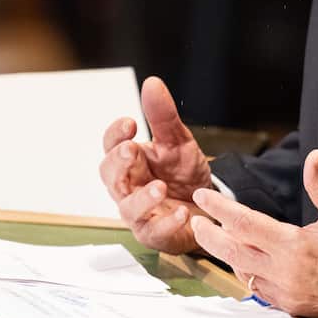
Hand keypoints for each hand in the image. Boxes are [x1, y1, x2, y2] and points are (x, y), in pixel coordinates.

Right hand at [99, 76, 212, 253]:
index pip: (111, 145)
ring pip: (128, 207)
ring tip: (160, 186)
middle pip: (110, 175)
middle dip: (118, 163)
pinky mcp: (155, 234)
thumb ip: (163, 116)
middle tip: (131, 150)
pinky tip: (184, 212)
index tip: (130, 122)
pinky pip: (155, 231)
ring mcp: (139, 212)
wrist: (207, 204)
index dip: (115, 134)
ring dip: (143, 197)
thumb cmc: (183, 173)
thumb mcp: (178, 141)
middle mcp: (128, 186)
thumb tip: (152, 83)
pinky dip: (168, 223)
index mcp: (130, 160)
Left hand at [191, 149, 317, 317]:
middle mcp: (285, 273)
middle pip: (232, 251)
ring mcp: (286, 293)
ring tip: (213, 237)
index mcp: (295, 247)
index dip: (219, 208)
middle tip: (194, 221)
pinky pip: (257, 289)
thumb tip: (313, 156)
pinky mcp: (291, 306)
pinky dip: (245, 273)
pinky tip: (242, 262)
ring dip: (225, 254)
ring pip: (242, 272)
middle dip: (209, 235)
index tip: (203, 197)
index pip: (244, 223)